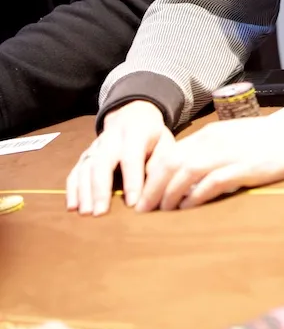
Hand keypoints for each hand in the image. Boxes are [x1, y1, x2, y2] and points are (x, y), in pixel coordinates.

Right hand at [66, 100, 174, 215]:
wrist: (133, 115)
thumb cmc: (153, 136)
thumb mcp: (165, 142)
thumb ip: (160, 163)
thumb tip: (154, 190)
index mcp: (135, 133)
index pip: (131, 157)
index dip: (132, 180)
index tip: (133, 204)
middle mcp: (111, 138)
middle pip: (102, 162)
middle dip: (100, 188)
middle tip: (100, 212)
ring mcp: (95, 146)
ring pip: (85, 167)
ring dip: (84, 191)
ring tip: (86, 213)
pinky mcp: (86, 156)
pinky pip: (75, 171)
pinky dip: (72, 189)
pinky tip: (72, 206)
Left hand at [136, 93, 283, 210]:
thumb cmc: (269, 139)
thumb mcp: (234, 140)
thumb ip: (213, 152)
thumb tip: (189, 174)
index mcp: (210, 134)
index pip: (171, 152)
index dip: (152, 174)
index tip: (142, 194)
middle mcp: (215, 141)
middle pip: (172, 162)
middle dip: (153, 186)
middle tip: (142, 209)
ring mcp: (230, 153)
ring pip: (187, 170)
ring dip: (169, 193)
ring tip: (160, 212)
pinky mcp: (247, 167)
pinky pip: (214, 181)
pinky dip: (197, 195)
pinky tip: (188, 208)